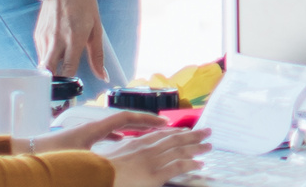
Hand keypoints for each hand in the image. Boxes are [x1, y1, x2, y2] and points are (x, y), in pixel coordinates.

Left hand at [27, 110, 170, 152]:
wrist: (23, 152)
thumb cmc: (46, 156)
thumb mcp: (74, 160)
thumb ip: (96, 163)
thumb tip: (114, 167)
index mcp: (93, 128)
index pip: (125, 118)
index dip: (146, 119)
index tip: (163, 122)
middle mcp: (91, 126)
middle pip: (124, 119)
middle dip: (145, 122)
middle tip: (163, 126)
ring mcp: (86, 131)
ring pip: (115, 126)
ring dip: (133, 128)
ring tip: (149, 134)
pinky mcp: (80, 138)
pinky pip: (106, 133)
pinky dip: (119, 135)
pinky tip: (122, 142)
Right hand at [33, 0, 115, 84]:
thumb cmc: (84, 6)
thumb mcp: (96, 30)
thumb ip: (98, 55)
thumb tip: (103, 76)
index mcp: (73, 39)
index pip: (67, 69)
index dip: (69, 83)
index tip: (72, 89)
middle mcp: (56, 40)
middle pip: (48, 71)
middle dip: (53, 81)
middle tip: (61, 86)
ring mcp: (44, 37)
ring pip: (43, 63)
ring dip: (51, 68)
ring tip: (61, 65)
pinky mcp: (37, 34)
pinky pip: (40, 53)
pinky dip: (47, 57)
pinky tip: (56, 51)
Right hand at [92, 127, 209, 186]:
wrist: (96, 176)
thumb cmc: (99, 168)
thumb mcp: (113, 154)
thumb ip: (126, 149)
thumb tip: (131, 147)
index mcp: (136, 142)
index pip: (160, 134)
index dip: (175, 131)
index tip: (185, 129)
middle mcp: (147, 148)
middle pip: (175, 138)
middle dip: (192, 134)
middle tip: (207, 132)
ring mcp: (152, 161)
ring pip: (180, 150)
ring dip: (197, 147)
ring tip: (209, 145)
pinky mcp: (155, 175)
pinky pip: (178, 167)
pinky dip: (190, 164)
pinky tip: (200, 164)